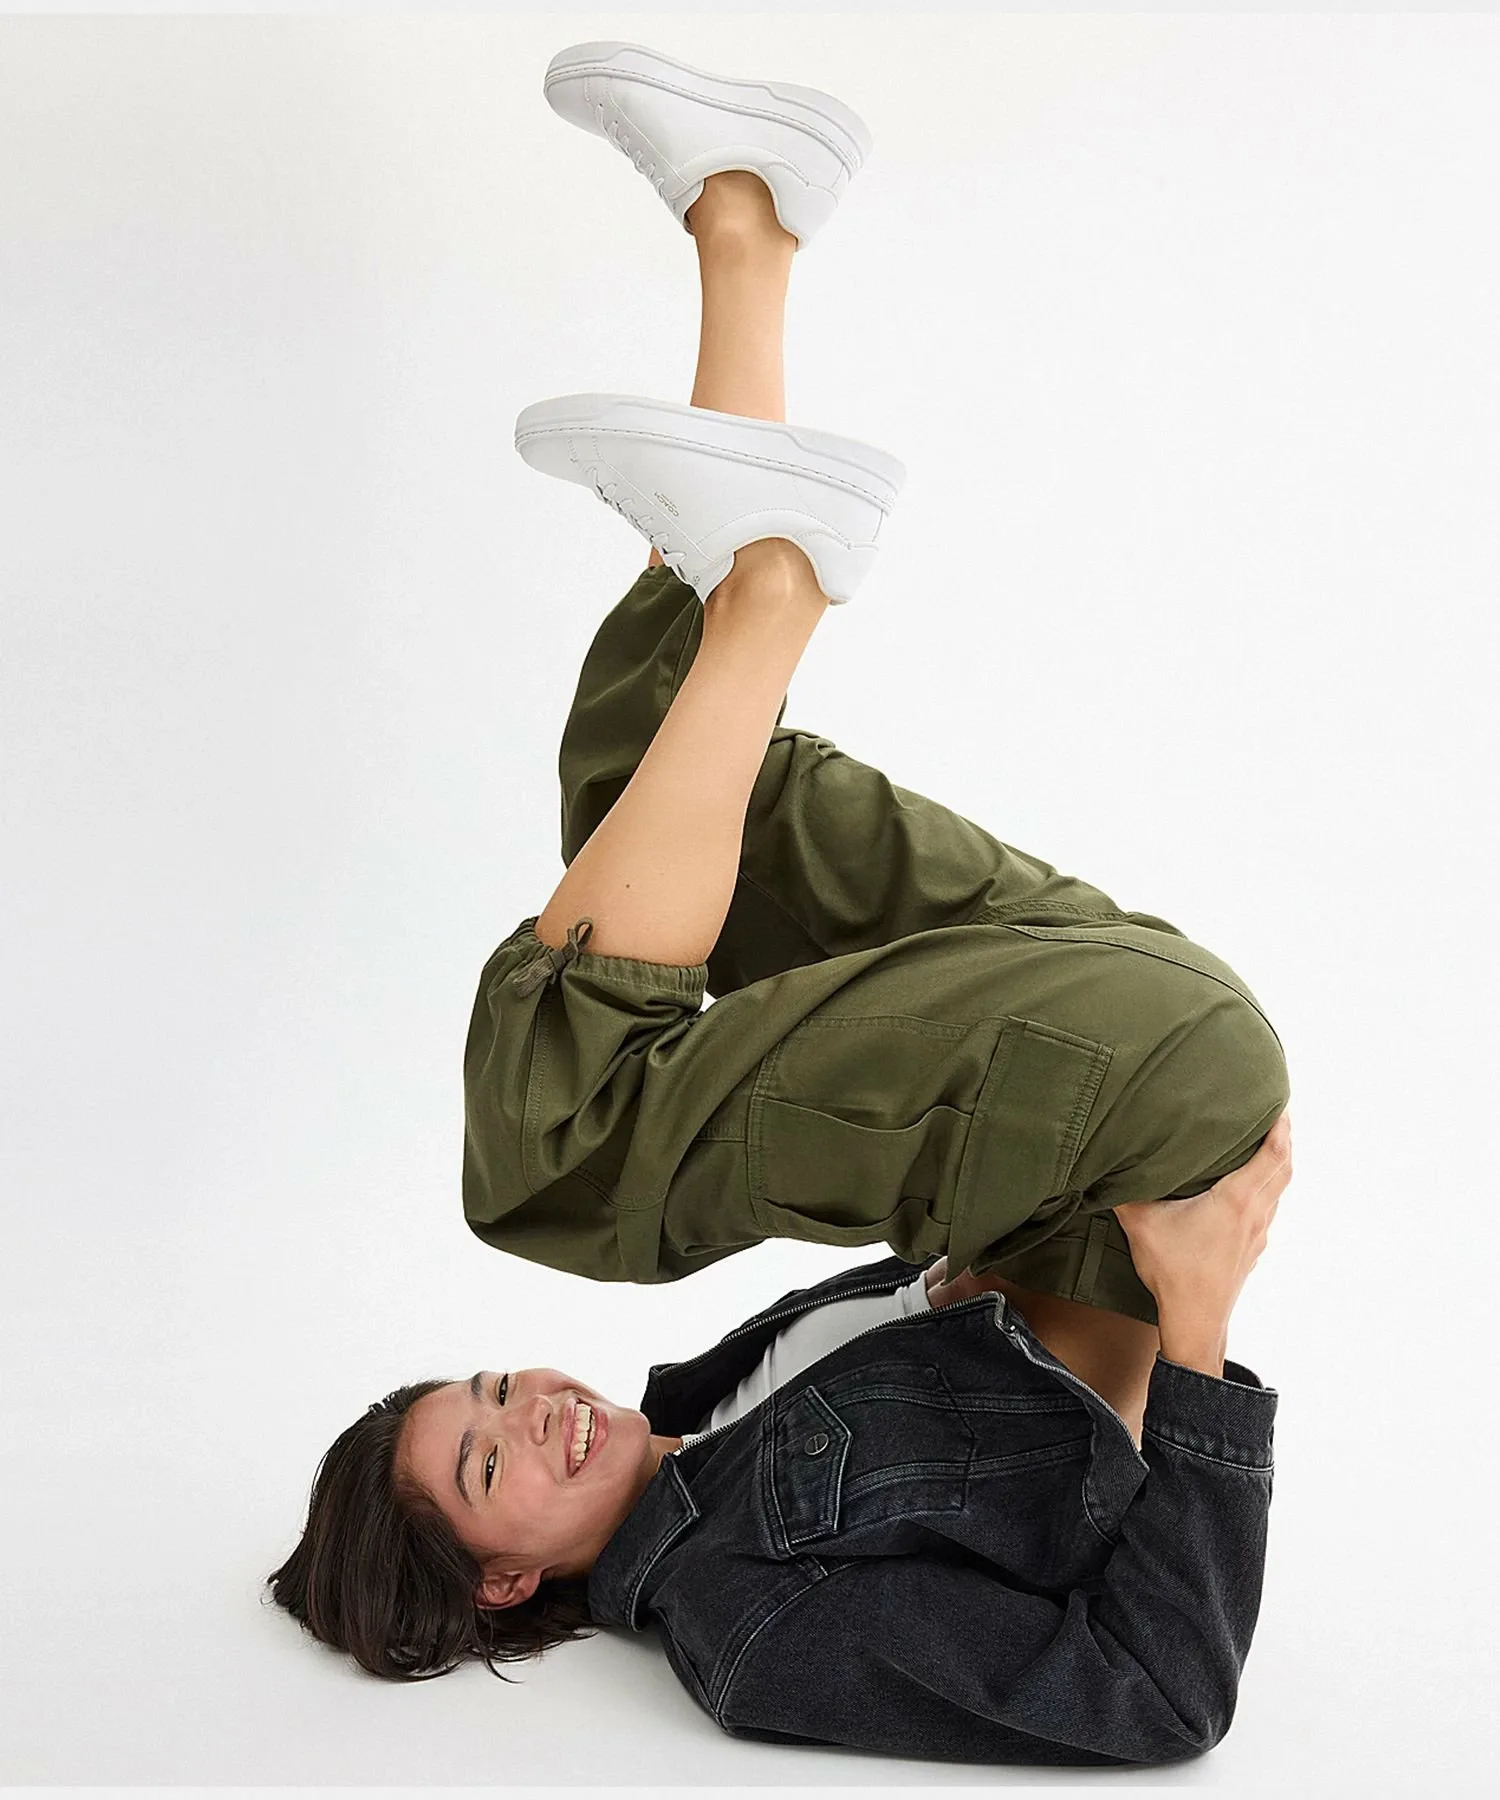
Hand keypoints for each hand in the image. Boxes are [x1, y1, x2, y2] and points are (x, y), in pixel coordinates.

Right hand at [1111, 1110, 1292, 1320]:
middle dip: (1284, 1137)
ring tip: (1265, 1142)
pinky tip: (1248, 1188)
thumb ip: (1125, 1190)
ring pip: (1278, 1190)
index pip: (1273, 1154)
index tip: (1279, 1102)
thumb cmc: (1174, 1272)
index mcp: (1237, 1199)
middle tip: (1276, 1112)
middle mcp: (1255, 1213)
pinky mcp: (1252, 1249)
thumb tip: (1107, 1163)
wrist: (1195, 1322)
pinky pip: (1268, 1208)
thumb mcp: (1142, 1224)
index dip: (1281, 1126)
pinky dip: (1267, 1188)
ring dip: (1277, 1163)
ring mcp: (1257, 1233)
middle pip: (1284, 1167)